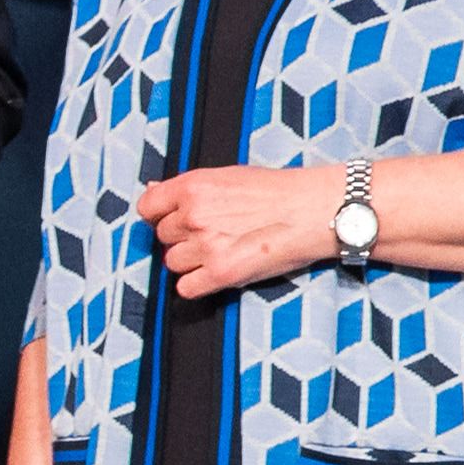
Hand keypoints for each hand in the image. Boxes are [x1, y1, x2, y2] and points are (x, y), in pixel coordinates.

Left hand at [127, 166, 337, 301]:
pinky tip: (219, 271)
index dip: (159, 215)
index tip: (174, 219)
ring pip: (173, 263)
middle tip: (215, 234)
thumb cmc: (278, 192)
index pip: (147, 207)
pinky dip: (199, 285)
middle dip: (183, 238)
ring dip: (192, 261)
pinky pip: (186, 288)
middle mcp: (193, 215)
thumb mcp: (227, 176)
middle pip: (162, 237)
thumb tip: (151, 191)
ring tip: (222, 250)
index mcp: (192, 187)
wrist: (316, 210)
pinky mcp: (220, 273)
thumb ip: (187, 188)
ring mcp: (205, 245)